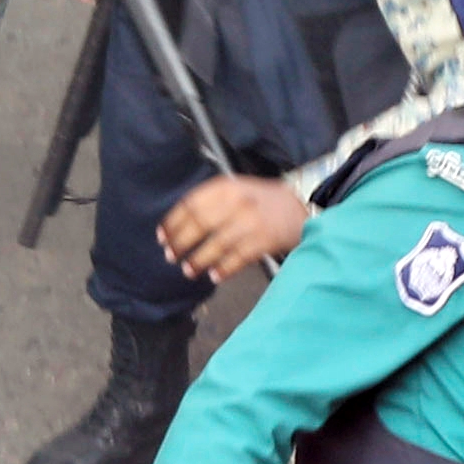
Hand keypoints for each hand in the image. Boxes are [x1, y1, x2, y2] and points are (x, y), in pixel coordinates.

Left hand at [158, 168, 312, 280]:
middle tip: (170, 255)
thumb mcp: (237, 189)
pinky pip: (237, 258)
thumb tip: (180, 226)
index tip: (162, 236)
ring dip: (198, 260)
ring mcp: (251, 222)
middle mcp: (237, 202)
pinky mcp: (264, 241)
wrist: (302, 203)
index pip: (191, 204)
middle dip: (180, 243)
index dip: (173, 222)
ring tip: (188, 270)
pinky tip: (214, 275)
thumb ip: (212, 202)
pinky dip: (223, 269)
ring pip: (216, 245)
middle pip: (199, 224)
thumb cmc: (263, 200)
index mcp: (227, 187)